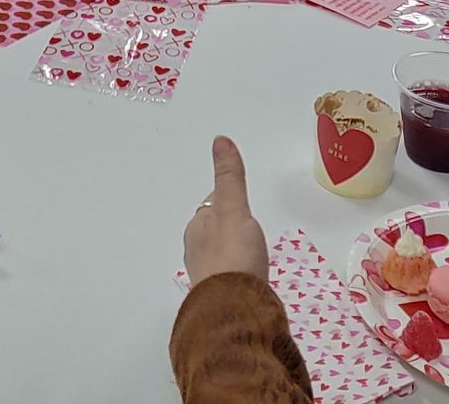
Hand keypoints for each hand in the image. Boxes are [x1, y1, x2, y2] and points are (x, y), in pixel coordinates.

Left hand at [184, 136, 268, 286]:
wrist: (234, 310)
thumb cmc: (234, 255)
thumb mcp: (235, 208)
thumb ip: (230, 176)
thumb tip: (219, 139)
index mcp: (197, 226)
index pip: (214, 204)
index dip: (231, 201)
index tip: (244, 205)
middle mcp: (196, 249)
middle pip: (217, 229)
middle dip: (233, 229)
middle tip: (252, 232)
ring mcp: (206, 275)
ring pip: (222, 254)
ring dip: (235, 252)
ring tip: (253, 255)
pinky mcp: (219, 295)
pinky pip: (229, 276)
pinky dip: (238, 273)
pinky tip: (250, 279)